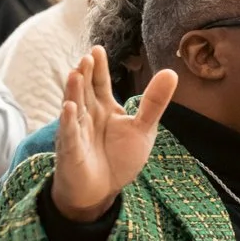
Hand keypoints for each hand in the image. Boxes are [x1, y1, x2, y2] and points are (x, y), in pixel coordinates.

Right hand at [53, 46, 177, 219]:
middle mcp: (87, 116)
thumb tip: (171, 72)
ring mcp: (77, 132)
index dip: (98, 68)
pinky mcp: (71, 151)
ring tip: (75, 73)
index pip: (99, 83)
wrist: (101, 191)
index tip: (98, 49)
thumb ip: (154, 102)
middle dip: (85, 75)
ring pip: (74, 108)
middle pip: (85, 91)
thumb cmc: (118, 158)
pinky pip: (69, 134)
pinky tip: (68, 108)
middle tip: (87, 57)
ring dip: (74, 91)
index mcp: (104, 108)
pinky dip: (68, 122)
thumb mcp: (142, 128)